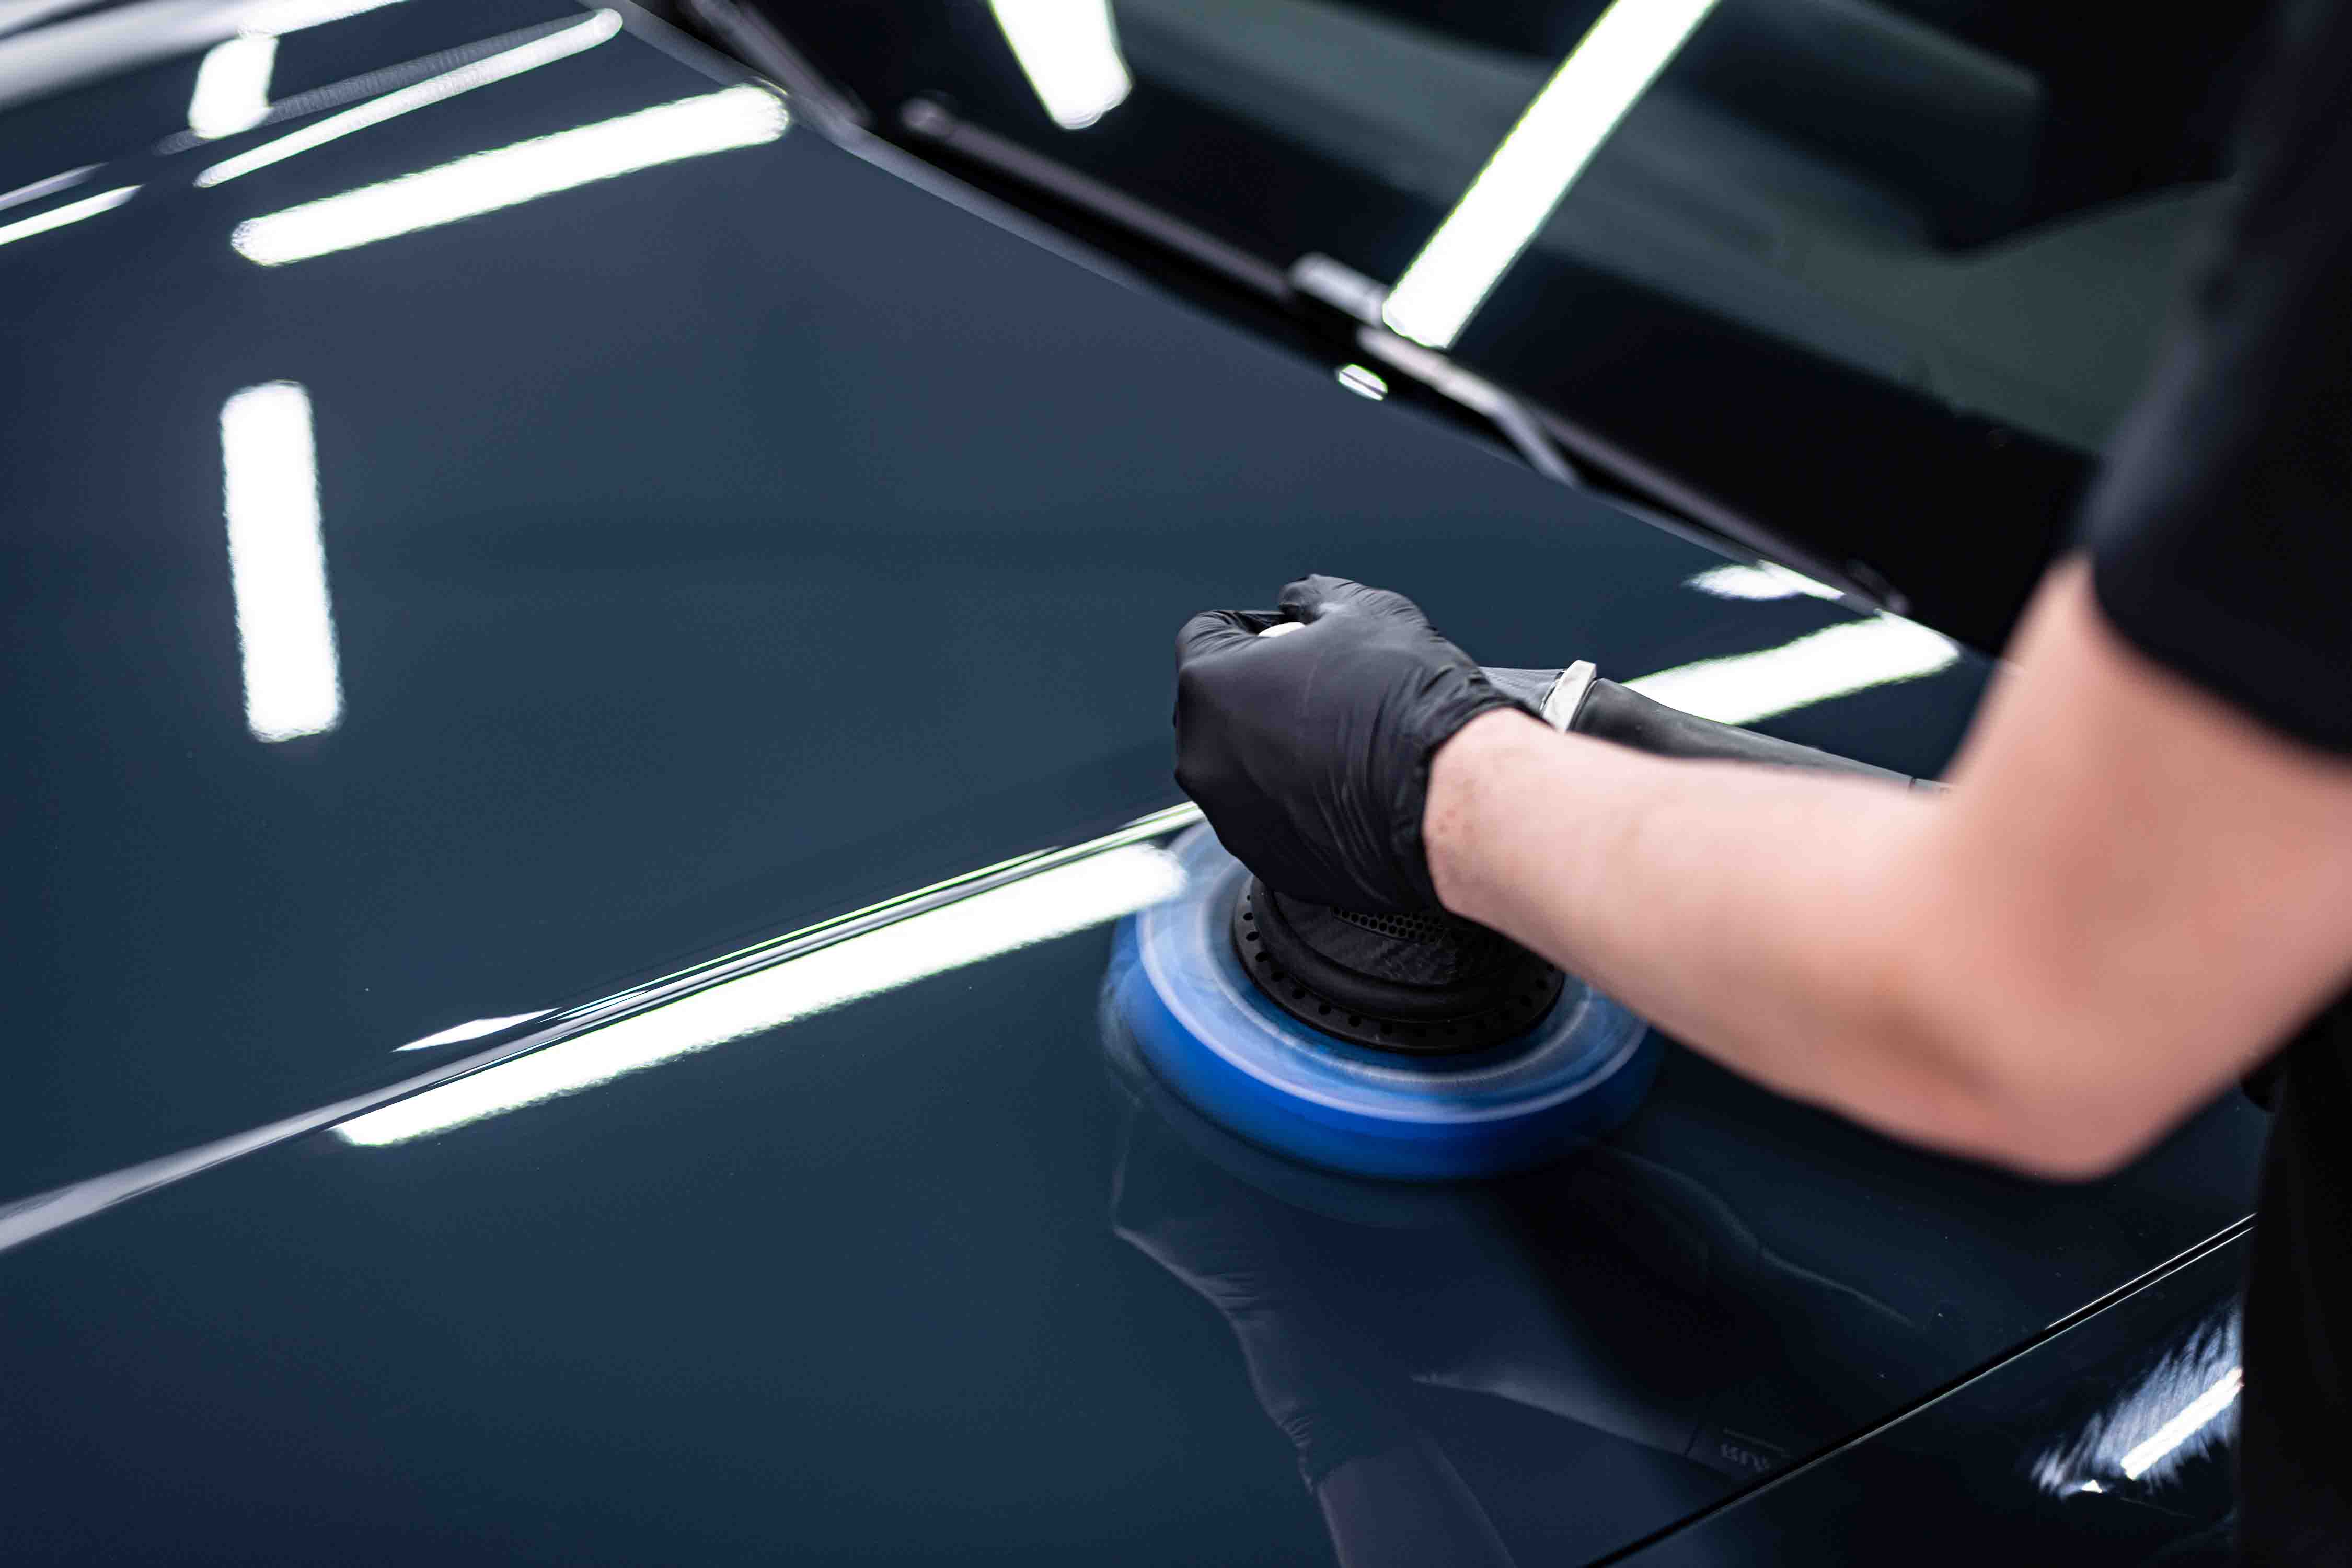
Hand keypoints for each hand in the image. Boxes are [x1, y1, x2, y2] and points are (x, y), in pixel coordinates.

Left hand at [1174, 575, 1529, 910]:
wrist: (1448, 794)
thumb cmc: (1407, 700)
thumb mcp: (1365, 612)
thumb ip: (1315, 599)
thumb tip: (1301, 600)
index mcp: (1210, 685)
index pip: (1207, 633)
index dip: (1253, 626)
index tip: (1290, 637)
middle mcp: (1202, 757)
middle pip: (1216, 705)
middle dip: (1256, 691)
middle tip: (1321, 690)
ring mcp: (1230, 816)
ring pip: (1239, 767)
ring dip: (1273, 750)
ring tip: (1339, 743)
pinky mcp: (1264, 860)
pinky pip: (1267, 818)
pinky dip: (1294, 801)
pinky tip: (1344, 787)